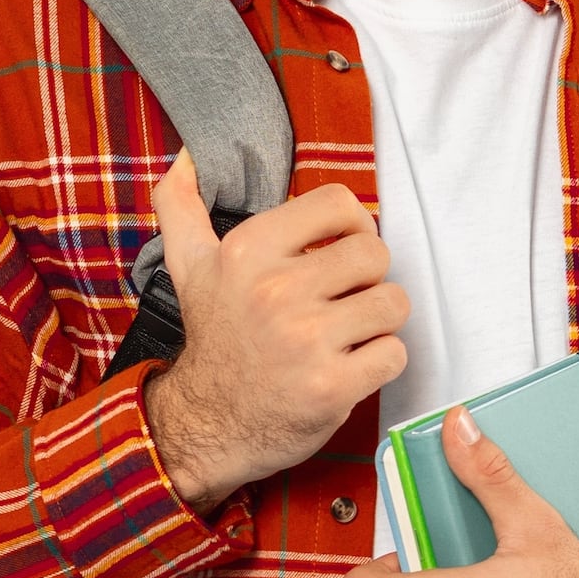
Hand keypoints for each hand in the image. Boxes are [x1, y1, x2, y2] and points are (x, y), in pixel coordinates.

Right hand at [140, 152, 409, 510]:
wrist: (207, 424)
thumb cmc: (215, 338)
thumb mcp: (189, 265)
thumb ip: (183, 204)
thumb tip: (187, 153)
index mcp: (249, 251)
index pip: (341, 204)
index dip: (353, 225)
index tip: (341, 249)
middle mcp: (276, 291)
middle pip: (376, 253)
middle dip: (366, 278)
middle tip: (340, 300)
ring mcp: (307, 340)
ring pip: (393, 302)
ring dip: (378, 321)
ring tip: (346, 333)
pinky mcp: (333, 386)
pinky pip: (395, 352)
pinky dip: (381, 361)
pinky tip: (349, 366)